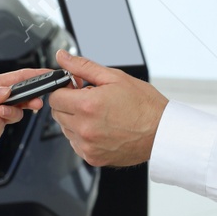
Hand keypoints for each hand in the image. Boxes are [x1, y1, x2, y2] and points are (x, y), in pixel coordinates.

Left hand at [0, 68, 49, 167]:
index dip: (32, 75)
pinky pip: (5, 124)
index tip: (46, 74)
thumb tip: (6, 90)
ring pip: (17, 111)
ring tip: (0, 111)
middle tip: (36, 100)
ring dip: (13, 110)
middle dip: (31, 96)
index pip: (16, 78)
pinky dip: (3, 119)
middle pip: (21, 96)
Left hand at [46, 51, 167, 166]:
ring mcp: (88, 146)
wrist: (162, 132)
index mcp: (88, 105)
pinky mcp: (93, 158)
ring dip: (76, 120)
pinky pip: (76, 144)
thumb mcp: (114, 77)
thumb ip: (83, 67)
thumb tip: (63, 57)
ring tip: (99, 115)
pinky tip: (102, 128)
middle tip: (90, 99)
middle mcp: (85, 128)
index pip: (55, 97)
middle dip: (69, 104)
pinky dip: (83, 135)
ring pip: (65, 129)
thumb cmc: (144, 106)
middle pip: (57, 113)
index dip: (64, 89)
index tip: (75, 88)